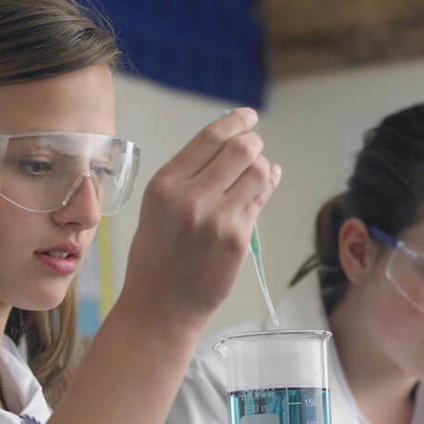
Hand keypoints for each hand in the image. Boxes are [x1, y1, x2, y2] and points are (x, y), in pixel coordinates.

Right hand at [118, 107, 280, 327]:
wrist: (161, 306)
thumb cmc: (157, 257)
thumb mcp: (159, 208)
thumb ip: (190, 177)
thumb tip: (231, 144)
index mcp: (164, 185)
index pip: (209, 138)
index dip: (236, 121)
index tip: (248, 117)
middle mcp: (190, 198)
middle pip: (241, 150)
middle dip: (253, 142)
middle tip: (254, 147)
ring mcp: (217, 219)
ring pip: (258, 173)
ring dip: (262, 166)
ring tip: (256, 172)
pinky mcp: (237, 239)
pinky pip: (260, 201)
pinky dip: (266, 187)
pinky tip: (265, 183)